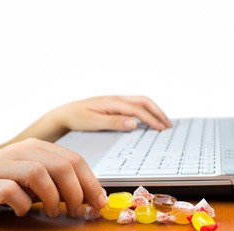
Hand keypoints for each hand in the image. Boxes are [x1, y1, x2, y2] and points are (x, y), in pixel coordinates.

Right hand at [0, 138, 106, 227]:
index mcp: (38, 147)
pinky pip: (12, 190)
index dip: (90, 182)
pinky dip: (23, 204)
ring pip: (39, 173)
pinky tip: (23, 211)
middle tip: (78, 210)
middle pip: (61, 165)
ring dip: (53, 198)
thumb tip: (92, 197)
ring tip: (54, 212)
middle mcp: (22, 150)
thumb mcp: (37, 181)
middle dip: (77, 191)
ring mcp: (3, 163)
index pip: (74, 159)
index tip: (98, 201)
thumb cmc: (5, 184)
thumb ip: (60, 184)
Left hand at [54, 95, 171, 131]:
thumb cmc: (77, 118)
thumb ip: (113, 122)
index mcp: (113, 102)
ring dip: (153, 110)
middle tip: (168, 125)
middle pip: (144, 101)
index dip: (152, 119)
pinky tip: (148, 120)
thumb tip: (134, 123)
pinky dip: (145, 111)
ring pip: (140, 101)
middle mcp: (116, 99)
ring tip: (163, 122)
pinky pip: (134, 105)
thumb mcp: (93, 122)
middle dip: (158, 112)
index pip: (138, 109)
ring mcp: (116, 101)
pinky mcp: (114, 105)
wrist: (65, 114)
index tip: (162, 129)